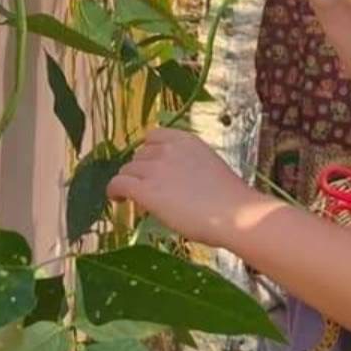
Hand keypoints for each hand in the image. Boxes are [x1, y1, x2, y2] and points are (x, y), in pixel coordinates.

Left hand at [107, 128, 257, 246]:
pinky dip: (114, 191)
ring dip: (130, 182)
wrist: (235, 214)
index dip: (149, 152)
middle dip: (141, 170)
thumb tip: (172, 180)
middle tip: (149, 188)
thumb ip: (187, 164)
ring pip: (127, 170)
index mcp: (186, 139)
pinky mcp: (145, 190)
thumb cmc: (230, 197)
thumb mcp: (208, 167)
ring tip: (136, 197)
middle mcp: (167, 148)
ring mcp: (155, 168)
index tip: (152, 166)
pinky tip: (118, 200)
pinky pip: (118, 184)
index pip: (153, 136)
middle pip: (138, 155)